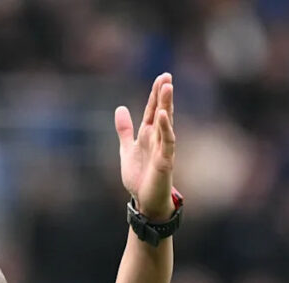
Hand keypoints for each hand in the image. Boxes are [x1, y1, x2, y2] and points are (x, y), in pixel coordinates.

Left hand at [115, 73, 175, 220]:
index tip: (161, 77)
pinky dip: (166, 128)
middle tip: (167, 75)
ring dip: (167, 105)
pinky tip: (164, 115)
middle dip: (164, 94)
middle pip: (162, 112)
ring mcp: (163, 149)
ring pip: (167, 123)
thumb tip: (120, 108)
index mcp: (148, 135)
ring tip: (168, 87)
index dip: (156, 94)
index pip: (153, 110)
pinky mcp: (166, 161)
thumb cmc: (139, 176)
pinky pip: (168, 142)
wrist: (145, 201)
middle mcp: (158, 139)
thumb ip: (124, 130)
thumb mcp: (127, 149)